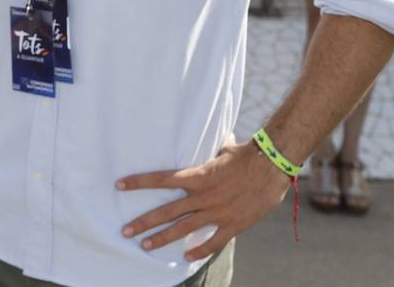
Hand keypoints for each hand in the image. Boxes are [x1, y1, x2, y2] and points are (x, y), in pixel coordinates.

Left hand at [116, 140, 290, 262]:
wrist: (274, 166)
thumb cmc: (247, 154)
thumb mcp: (222, 149)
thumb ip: (207, 149)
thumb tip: (204, 136)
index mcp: (198, 176)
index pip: (161, 179)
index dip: (139, 182)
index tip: (119, 185)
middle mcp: (204, 196)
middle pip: (167, 211)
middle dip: (144, 222)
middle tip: (125, 231)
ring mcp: (218, 212)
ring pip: (184, 229)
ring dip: (163, 238)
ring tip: (145, 246)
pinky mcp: (234, 224)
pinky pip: (213, 241)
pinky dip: (200, 251)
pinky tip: (187, 258)